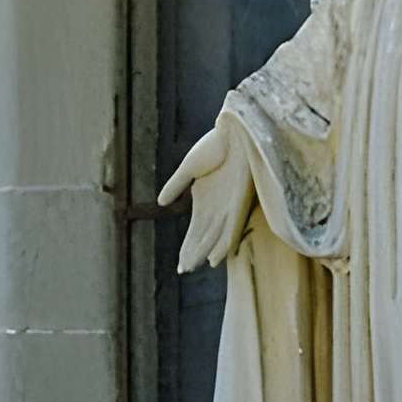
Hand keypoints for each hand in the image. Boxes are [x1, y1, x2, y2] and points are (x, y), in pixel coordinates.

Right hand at [159, 120, 255, 271]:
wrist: (233, 131)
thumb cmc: (214, 145)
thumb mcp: (189, 168)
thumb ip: (175, 186)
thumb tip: (160, 203)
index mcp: (205, 201)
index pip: (195, 230)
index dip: (187, 246)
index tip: (179, 263)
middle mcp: (218, 208)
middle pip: (204, 237)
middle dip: (193, 254)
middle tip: (183, 270)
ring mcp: (229, 206)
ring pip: (217, 237)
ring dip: (205, 252)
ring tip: (194, 267)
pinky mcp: (240, 202)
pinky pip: (232, 227)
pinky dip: (224, 243)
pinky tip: (215, 257)